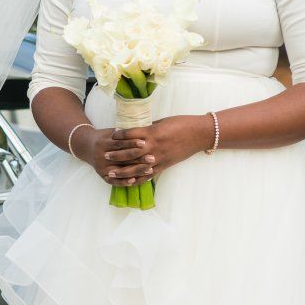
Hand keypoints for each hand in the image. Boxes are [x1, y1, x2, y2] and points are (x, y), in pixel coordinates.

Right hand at [80, 123, 153, 187]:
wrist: (86, 146)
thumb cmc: (104, 137)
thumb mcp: (111, 132)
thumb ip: (124, 133)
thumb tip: (142, 129)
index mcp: (103, 143)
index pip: (120, 144)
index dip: (132, 143)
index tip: (145, 143)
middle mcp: (101, 156)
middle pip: (122, 158)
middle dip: (138, 159)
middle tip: (152, 158)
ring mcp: (101, 167)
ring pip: (120, 171)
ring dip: (136, 171)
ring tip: (150, 169)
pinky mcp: (101, 175)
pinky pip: (113, 181)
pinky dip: (123, 182)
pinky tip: (134, 181)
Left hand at [85, 114, 204, 186]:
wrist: (199, 133)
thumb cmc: (182, 123)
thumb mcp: (162, 122)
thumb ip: (148, 128)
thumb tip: (137, 131)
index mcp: (152, 133)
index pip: (130, 135)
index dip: (119, 136)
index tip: (111, 136)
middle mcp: (154, 146)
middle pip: (131, 152)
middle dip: (117, 155)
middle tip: (105, 156)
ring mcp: (159, 158)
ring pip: (137, 167)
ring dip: (123, 170)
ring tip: (112, 172)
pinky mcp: (165, 166)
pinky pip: (149, 175)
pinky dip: (138, 179)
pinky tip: (129, 182)